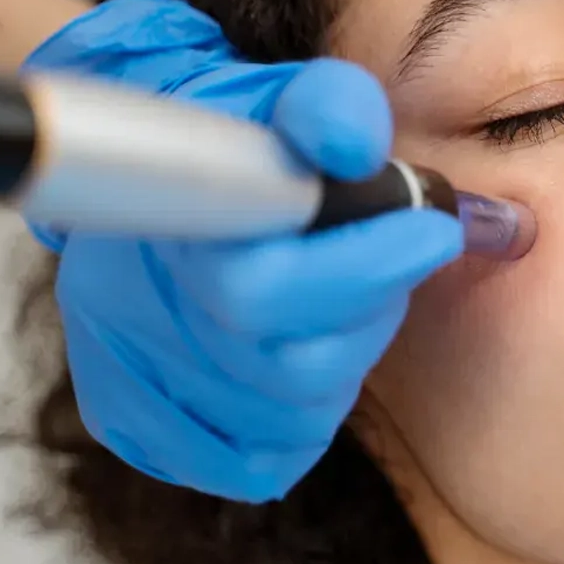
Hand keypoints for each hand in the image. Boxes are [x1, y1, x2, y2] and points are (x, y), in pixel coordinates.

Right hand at [23, 0, 463, 500]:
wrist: (150, 174)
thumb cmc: (242, 138)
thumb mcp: (289, 98)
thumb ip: (331, 108)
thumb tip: (356, 144)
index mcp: (173, 229)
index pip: (267, 291)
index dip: (365, 271)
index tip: (434, 231)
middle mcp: (135, 311)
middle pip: (294, 366)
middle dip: (370, 313)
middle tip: (394, 260)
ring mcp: (130, 375)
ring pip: (287, 421)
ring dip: (340, 366)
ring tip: (340, 306)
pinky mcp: (129, 421)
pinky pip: (251, 465)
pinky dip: (297, 427)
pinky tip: (300, 364)